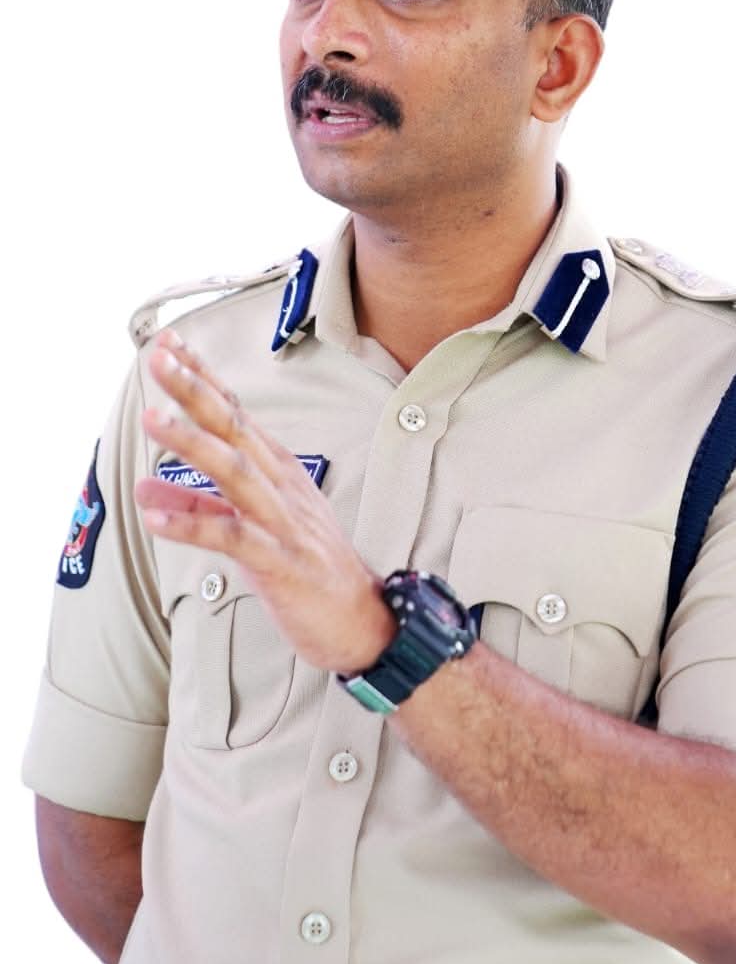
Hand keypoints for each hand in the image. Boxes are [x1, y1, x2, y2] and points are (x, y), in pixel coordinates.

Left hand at [134, 329, 395, 672]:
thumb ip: (198, 504)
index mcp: (276, 470)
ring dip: (193, 443)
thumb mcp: (249, 527)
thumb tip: (146, 489)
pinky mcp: (279, 560)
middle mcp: (280, 485)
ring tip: (154, 419)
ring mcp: (282, 520)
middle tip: (160, 360)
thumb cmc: (307, 566)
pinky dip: (193, 524)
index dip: (202, 377)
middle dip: (195, 391)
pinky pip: (232, 538)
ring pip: (235, 472)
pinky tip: (156, 517)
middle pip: (234, 427)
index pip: (234, 411)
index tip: (168, 346)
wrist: (360, 617)